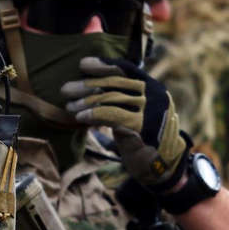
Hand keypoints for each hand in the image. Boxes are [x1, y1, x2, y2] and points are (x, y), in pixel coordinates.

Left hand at [60, 56, 187, 186]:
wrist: (162, 165)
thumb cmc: (144, 138)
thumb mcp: (137, 112)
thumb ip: (124, 98)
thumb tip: (92, 87)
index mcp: (153, 87)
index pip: (127, 68)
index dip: (104, 64)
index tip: (83, 64)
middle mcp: (154, 95)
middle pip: (115, 82)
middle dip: (87, 84)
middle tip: (66, 89)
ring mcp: (149, 110)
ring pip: (111, 98)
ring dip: (86, 101)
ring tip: (70, 106)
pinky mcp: (141, 126)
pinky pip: (112, 115)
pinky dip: (93, 114)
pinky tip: (81, 117)